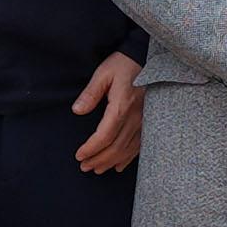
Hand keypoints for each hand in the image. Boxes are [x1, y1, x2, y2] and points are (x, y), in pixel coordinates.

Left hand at [70, 53, 144, 175]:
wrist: (147, 58)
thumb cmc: (124, 64)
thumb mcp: (103, 73)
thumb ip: (90, 93)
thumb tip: (77, 111)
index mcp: (122, 106)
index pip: (104, 136)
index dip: (91, 149)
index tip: (79, 155)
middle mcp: (135, 118)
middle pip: (115, 148)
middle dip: (98, 160)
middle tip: (84, 166)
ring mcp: (145, 122)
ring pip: (127, 150)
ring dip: (111, 162)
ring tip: (97, 169)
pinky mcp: (149, 122)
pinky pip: (139, 146)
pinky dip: (128, 158)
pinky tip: (118, 166)